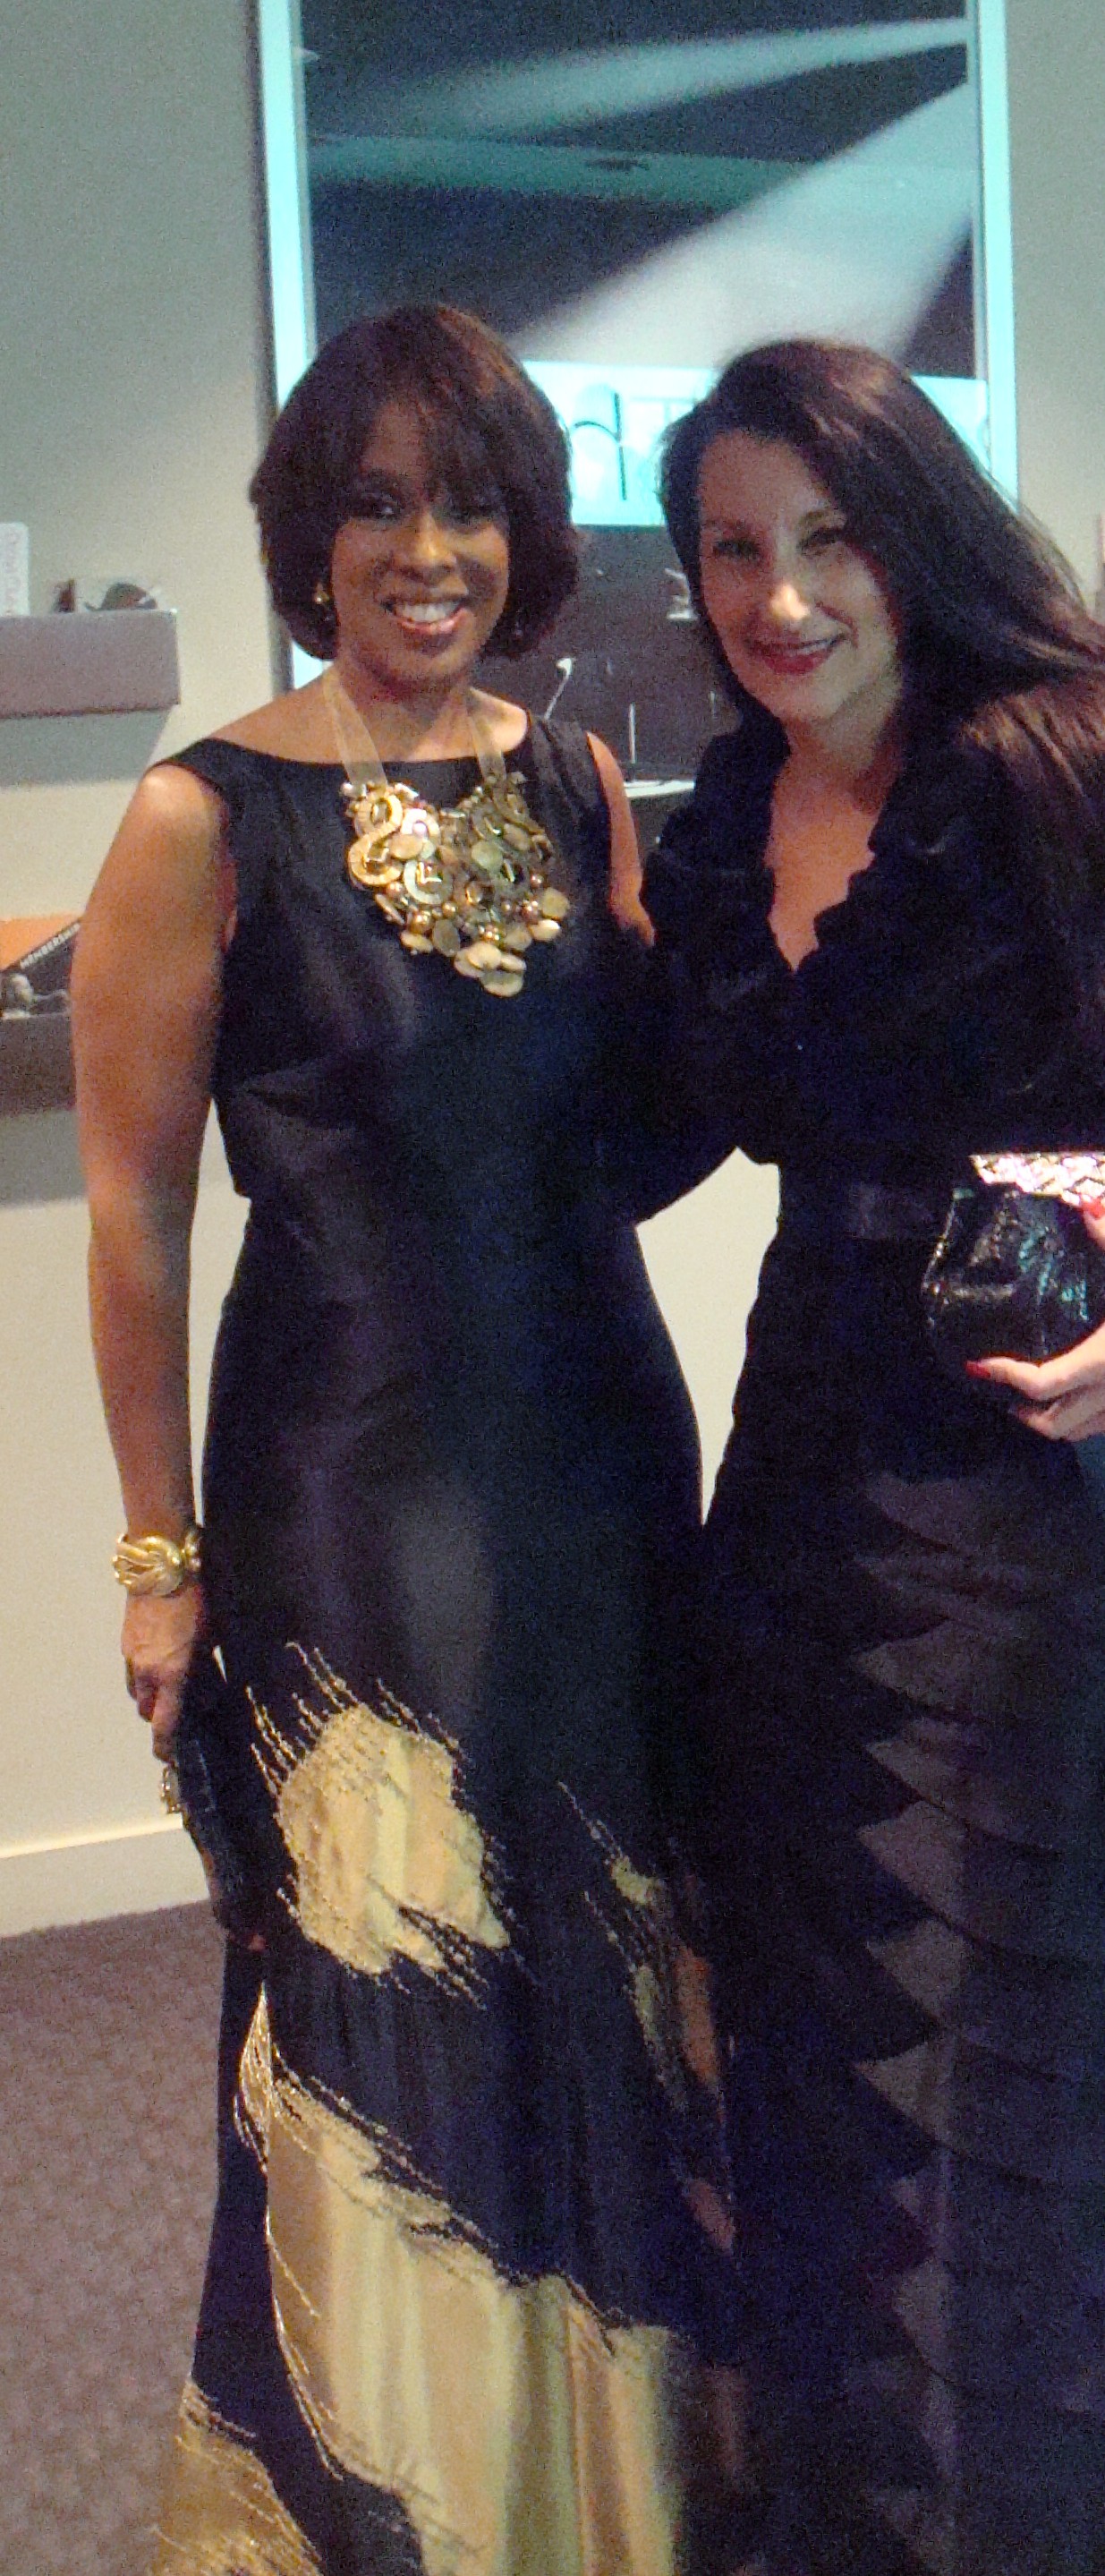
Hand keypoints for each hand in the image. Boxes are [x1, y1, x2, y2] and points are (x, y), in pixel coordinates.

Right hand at [122, 1583, 206, 1759]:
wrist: (161, 1564)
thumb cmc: (195, 1598)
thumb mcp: (211, 1634)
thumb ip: (205, 1665)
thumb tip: (207, 1686)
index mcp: (171, 1674)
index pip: (164, 1723)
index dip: (165, 1745)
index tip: (168, 1757)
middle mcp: (145, 1670)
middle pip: (146, 1709)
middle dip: (159, 1715)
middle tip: (178, 1709)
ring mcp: (131, 1654)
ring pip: (135, 1689)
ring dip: (150, 1693)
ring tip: (171, 1680)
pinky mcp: (126, 1639)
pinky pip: (132, 1667)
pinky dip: (144, 1671)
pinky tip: (162, 1654)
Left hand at [965, 1202, 1104, 1438]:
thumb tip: (1086, 1206)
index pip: (1040, 1382)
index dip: (1003, 1376)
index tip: (978, 1365)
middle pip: (1051, 1425)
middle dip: (1022, 1411)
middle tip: (1006, 1389)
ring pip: (1078, 1434)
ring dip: (1051, 1421)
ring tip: (1036, 1396)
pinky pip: (1104, 1429)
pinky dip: (1083, 1421)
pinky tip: (1083, 1394)